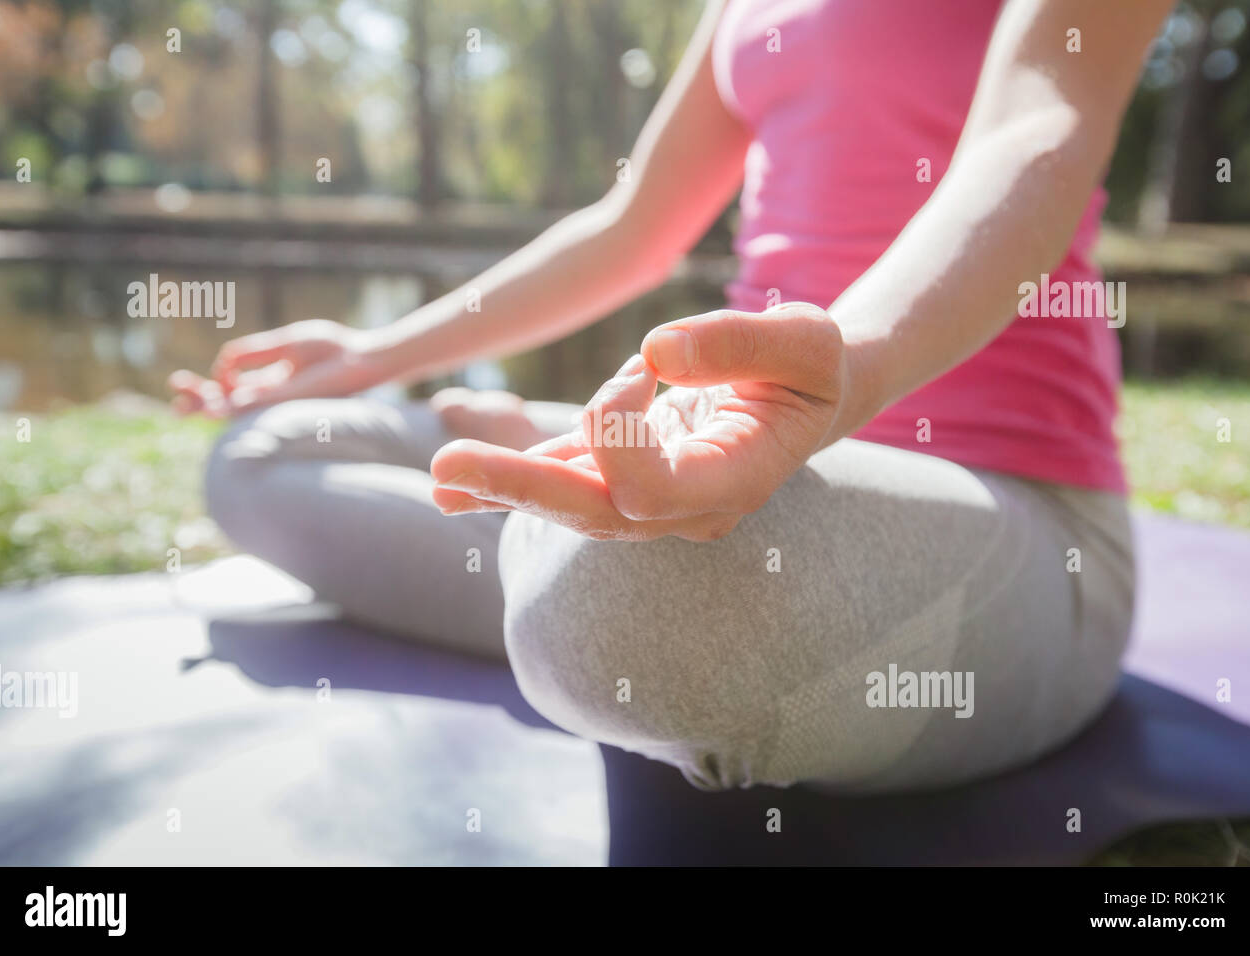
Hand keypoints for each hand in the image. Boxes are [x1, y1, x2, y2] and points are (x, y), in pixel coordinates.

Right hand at [167, 319, 388, 416]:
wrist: (359, 358)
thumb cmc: (330, 349)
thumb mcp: (283, 345)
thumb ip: (252, 352)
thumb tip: (222, 362)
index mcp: (267, 382)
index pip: (226, 391)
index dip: (201, 387)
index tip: (178, 379)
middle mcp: (269, 398)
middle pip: (223, 406)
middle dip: (196, 402)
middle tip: (175, 398)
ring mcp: (277, 403)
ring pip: (234, 414)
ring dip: (207, 409)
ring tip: (183, 405)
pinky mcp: (286, 404)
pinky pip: (253, 409)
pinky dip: (232, 406)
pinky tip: (213, 402)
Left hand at [429, 302, 846, 540]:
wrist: (805, 398)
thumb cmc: (810, 367)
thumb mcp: (805, 341)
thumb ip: (739, 343)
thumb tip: (654, 353)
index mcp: (730, 483)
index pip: (646, 489)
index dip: (617, 426)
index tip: (641, 363)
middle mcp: (685, 507)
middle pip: (592, 512)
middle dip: (519, 487)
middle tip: (445, 468)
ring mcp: (652, 498)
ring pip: (569, 500)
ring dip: (502, 483)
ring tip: (439, 477)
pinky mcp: (624, 474)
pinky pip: (565, 479)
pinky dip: (514, 477)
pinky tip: (456, 488)